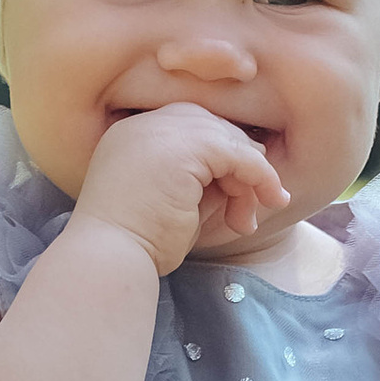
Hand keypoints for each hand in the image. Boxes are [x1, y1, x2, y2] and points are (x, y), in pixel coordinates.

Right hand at [70, 101, 287, 275]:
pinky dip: (260, 176)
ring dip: (249, 178)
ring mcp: (162, 129)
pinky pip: (238, 153)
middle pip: (211, 127)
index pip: (189, 127)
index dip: (218, 155)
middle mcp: (144, 124)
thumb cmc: (139, 242)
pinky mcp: (185, 146)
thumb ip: (203, 181)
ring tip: (246, 220)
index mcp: (132, 135)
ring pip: (227, 140)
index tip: (237, 190)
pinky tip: (268, 200)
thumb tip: (244, 173)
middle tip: (251, 207)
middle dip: (238, 165)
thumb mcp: (175, 203)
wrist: (111, 256)